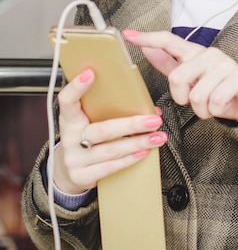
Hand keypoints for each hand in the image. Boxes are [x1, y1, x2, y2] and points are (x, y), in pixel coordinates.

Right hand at [54, 68, 166, 193]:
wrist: (67, 171)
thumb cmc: (84, 139)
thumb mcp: (88, 121)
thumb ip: (109, 111)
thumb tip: (147, 107)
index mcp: (69, 119)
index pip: (67, 100)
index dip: (76, 87)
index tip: (90, 73)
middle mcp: (69, 138)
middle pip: (102, 130)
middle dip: (132, 125)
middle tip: (153, 120)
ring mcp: (74, 159)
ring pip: (111, 150)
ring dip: (138, 142)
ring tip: (157, 137)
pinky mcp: (81, 176)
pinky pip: (110, 167)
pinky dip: (129, 159)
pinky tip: (143, 151)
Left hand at [123, 30, 237, 123]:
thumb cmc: (217, 89)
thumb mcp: (191, 79)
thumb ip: (169, 64)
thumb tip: (147, 49)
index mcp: (195, 53)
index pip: (169, 41)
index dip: (148, 38)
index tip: (128, 35)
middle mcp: (209, 54)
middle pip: (177, 77)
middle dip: (183, 98)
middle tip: (195, 100)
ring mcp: (226, 64)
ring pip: (197, 95)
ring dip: (202, 110)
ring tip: (212, 105)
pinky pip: (216, 101)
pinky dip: (216, 111)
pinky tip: (224, 105)